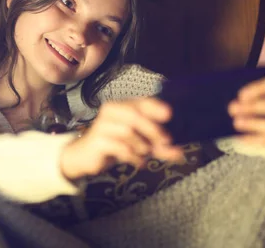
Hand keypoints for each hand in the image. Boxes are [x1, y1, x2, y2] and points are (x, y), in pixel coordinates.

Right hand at [60, 98, 183, 181]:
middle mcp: (111, 111)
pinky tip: (138, 162)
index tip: (169, 115)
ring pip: (127, 131)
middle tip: (165, 142)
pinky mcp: (97, 140)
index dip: (155, 107)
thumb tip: (180, 153)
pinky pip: (119, 146)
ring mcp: (102, 125)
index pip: (140, 102)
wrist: (85, 156)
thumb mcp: (140, 145)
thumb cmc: (114, 146)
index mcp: (122, 106)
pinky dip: (132, 156)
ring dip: (141, 145)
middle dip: (152, 129)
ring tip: (145, 154)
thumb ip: (159, 147)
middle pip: (135, 115)